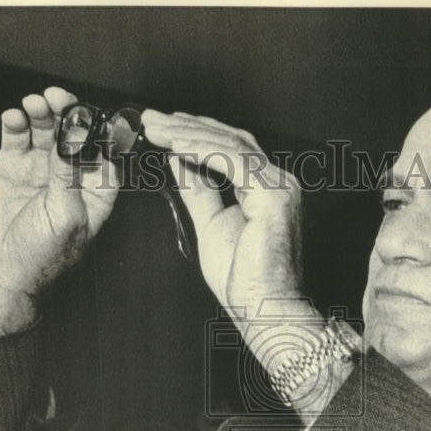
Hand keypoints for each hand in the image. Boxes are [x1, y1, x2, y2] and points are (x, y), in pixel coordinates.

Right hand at [0, 87, 119, 343]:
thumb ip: (69, 174)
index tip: (94, 114)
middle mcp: (70, 174)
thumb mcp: (66, 214)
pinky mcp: (12, 165)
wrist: (2, 270)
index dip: (100, 129)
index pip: (105, 150)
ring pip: (46, 129)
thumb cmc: (44, 253)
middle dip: (69, 112)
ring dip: (42, 113)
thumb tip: (75, 134)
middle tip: (59, 98)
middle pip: (74, 132)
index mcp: (96, 190)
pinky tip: (14, 116)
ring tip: (34, 104)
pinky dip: (16, 122)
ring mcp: (41, 167)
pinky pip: (16, 136)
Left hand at [140, 110, 310, 353]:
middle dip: (187, 126)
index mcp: (266, 188)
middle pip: (230, 139)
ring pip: (230, 145)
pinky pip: (233, 162)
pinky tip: (177, 147)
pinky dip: (202, 150)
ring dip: (188, 134)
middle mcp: (278, 182)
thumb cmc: (245, 281)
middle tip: (150, 120)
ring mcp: (280, 187)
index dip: (195, 132)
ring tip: (156, 130)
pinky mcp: (275, 196)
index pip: (230, 147)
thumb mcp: (211, 224)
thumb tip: (180, 162)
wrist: (264, 310)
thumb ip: (199, 191)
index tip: (162, 127)